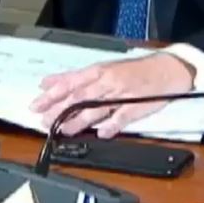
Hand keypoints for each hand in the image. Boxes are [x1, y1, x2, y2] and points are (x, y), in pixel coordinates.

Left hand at [31, 54, 195, 138]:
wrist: (168, 69)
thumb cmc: (134, 70)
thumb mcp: (104, 68)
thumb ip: (76, 78)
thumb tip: (48, 82)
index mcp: (99, 71)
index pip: (70, 83)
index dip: (52, 94)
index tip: (36, 105)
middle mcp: (108, 82)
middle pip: (79, 97)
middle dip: (60, 110)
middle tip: (44, 121)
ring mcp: (122, 95)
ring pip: (96, 109)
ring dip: (78, 121)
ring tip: (64, 130)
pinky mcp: (137, 107)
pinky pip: (122, 117)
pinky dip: (112, 126)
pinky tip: (102, 134)